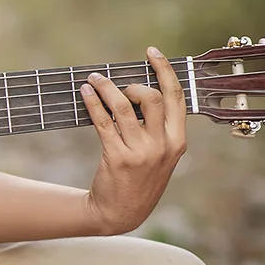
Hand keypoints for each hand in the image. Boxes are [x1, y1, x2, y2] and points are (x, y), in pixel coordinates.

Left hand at [79, 46, 188, 233]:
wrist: (121, 212)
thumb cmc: (139, 179)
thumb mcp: (160, 156)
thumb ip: (158, 128)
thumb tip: (139, 92)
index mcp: (178, 141)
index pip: (176, 97)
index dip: (165, 70)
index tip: (152, 52)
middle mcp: (163, 145)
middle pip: (152, 98)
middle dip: (132, 83)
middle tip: (116, 82)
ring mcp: (141, 152)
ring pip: (124, 107)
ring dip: (106, 88)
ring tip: (93, 79)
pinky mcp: (117, 158)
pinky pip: (103, 122)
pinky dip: (93, 103)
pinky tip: (85, 93)